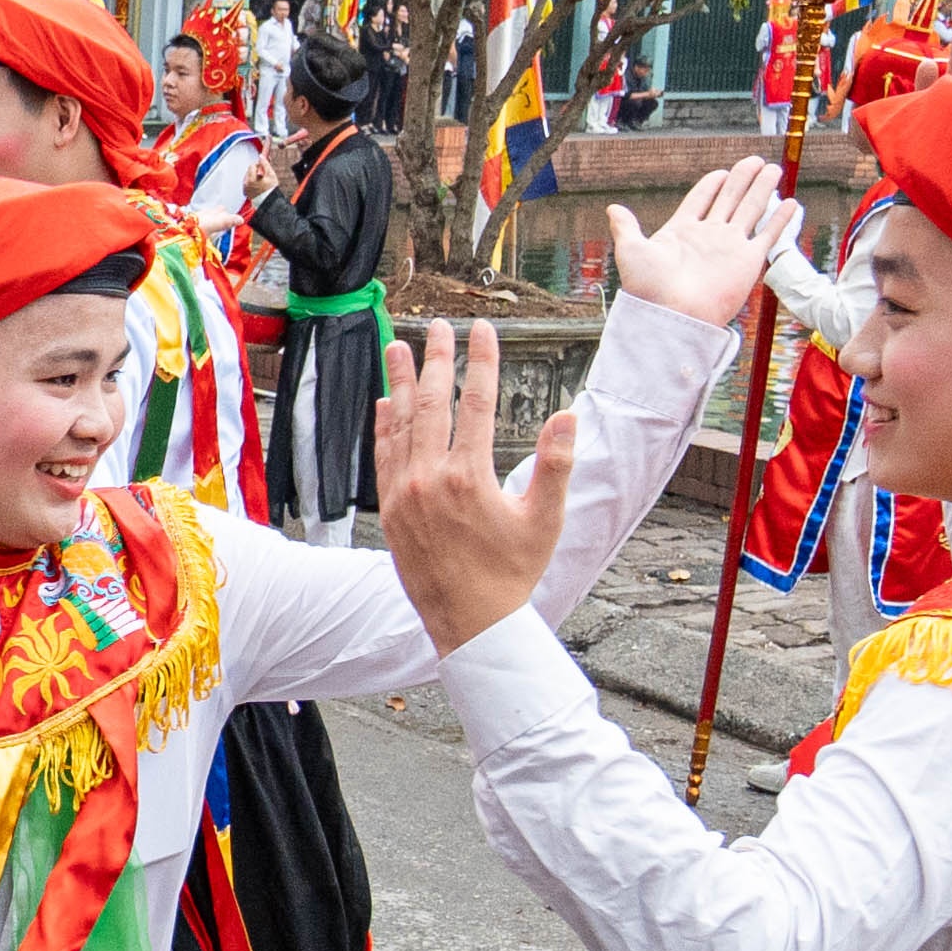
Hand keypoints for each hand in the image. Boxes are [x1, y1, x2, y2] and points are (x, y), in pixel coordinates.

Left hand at [376, 331, 579, 652]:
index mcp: (469, 478)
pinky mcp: (390, 510)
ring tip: (398, 347)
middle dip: (436, 360)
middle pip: (432, 404)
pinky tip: (384, 402)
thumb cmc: (512, 574)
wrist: (470, 624)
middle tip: (438, 326)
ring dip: (399, 383)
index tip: (483, 330)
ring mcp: (404, 494)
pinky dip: (383, 426)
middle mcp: (430, 480)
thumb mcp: (544, 521)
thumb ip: (555, 465)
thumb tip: (568, 417)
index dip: (482, 361)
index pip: (478, 403)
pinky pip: (382, 456)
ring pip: (399, 425)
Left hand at [603, 157, 797, 326]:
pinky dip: (781, 218)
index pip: (700, 199)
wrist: (672, 316)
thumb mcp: (631, 251)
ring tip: (774, 170)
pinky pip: (768, 234)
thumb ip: (626, 227)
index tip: (721, 171)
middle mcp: (708, 237)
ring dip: (762, 189)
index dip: (711, 184)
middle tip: (755, 160)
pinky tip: (791, 203)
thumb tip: (612, 208)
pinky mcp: (748, 261)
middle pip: (730, 198)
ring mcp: (729, 247)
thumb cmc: (649, 289)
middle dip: (742, 178)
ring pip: (751, 209)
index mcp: (681, 232)